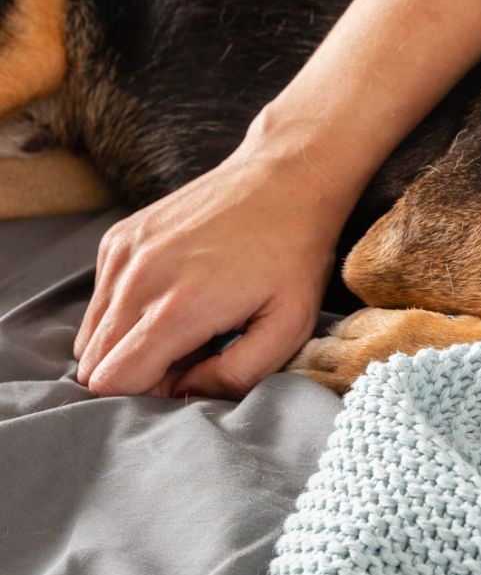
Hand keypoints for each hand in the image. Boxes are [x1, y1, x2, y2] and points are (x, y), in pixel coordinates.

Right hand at [73, 147, 340, 398]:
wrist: (285, 178)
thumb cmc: (294, 255)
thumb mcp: (289, 326)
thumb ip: (236, 374)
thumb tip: (184, 392)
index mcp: (178, 308)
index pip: (112, 382)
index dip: (147, 395)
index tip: (187, 376)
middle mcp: (137, 280)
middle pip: (95, 363)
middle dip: (138, 373)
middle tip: (193, 351)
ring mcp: (122, 254)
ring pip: (92, 334)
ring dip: (129, 343)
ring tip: (185, 324)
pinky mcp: (118, 238)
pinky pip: (101, 299)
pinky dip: (126, 311)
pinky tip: (174, 295)